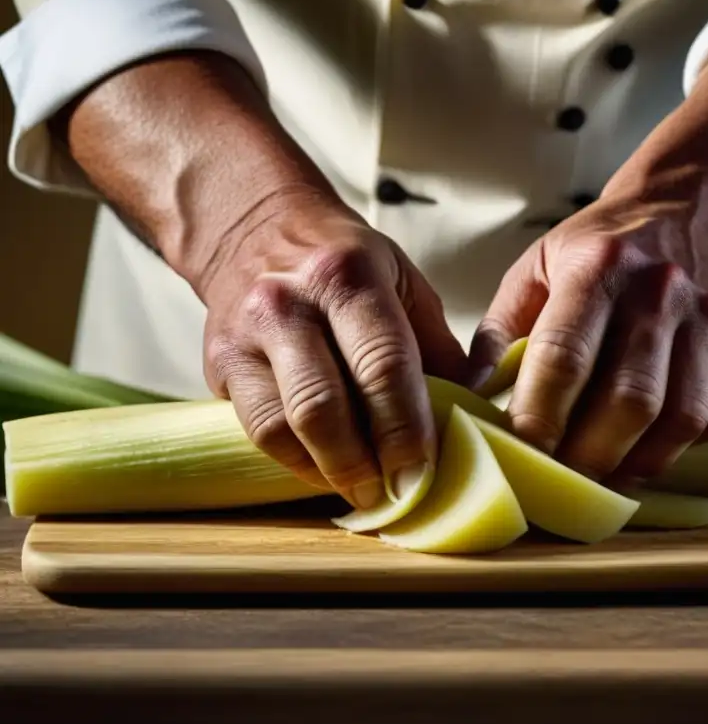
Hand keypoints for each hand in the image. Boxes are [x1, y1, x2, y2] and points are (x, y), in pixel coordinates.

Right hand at [199, 190, 466, 508]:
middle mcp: (287, 303)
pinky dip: (296, 462)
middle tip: (395, 495)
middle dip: (364, 463)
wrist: (254, 228)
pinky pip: (257, 430)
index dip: (405, 429)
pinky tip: (327, 470)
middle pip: (324, 404)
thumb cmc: (343, 261)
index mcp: (346, 277)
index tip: (423, 472)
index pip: (382, 365)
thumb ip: (437, 346)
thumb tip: (473, 413)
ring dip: (328, 472)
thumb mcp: (402, 281)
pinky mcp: (219, 364)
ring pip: (282, 427)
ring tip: (363, 492)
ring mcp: (245, 335)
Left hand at [467, 197, 707, 485]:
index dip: (539, 418)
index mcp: (597, 266)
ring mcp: (707, 318)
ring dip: (637, 463)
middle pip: (629, 400)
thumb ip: (498, 334)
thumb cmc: (596, 250)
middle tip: (559, 483)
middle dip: (588, 457)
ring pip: (681, 416)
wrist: (684, 209)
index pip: (564, 358)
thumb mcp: (534, 269)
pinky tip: (647, 450)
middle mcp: (659, 291)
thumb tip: (470, 402)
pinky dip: (683, 447)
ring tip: (602, 477)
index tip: (518, 456)